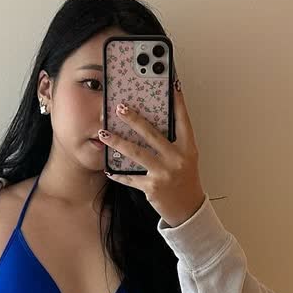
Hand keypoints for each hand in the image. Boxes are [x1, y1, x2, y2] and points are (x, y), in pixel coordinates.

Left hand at [99, 78, 205, 226]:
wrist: (188, 209)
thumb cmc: (185, 179)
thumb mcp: (186, 158)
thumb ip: (174, 141)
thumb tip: (158, 119)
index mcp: (188, 148)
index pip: (182, 120)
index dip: (177, 101)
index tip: (171, 83)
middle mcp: (177, 159)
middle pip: (153, 134)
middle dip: (135, 120)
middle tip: (119, 108)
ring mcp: (164, 173)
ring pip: (137, 154)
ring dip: (118, 142)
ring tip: (104, 134)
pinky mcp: (152, 188)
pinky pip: (131, 178)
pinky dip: (118, 173)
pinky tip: (107, 168)